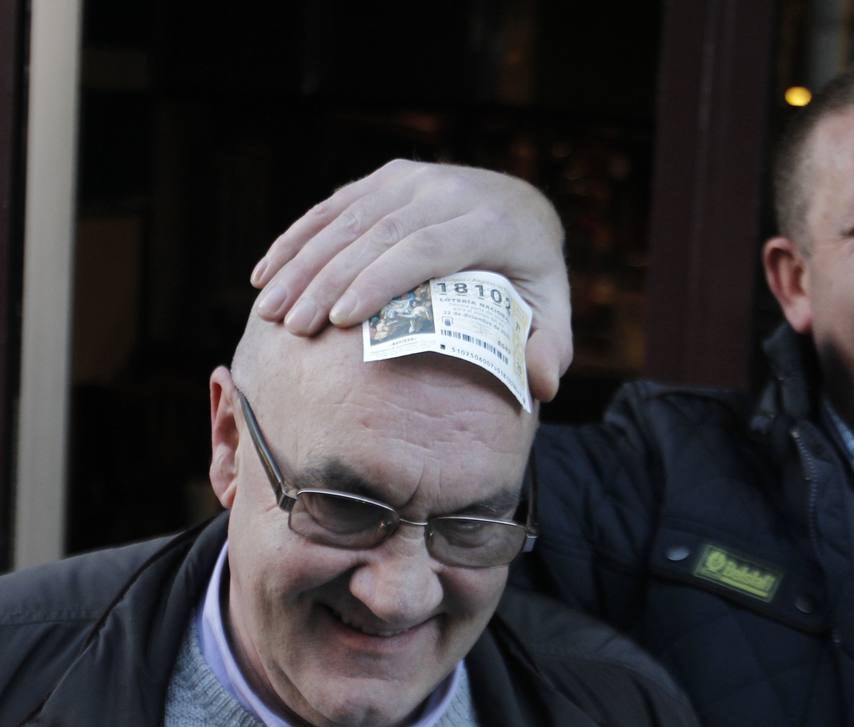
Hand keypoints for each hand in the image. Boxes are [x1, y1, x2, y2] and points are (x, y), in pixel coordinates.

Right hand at [251, 160, 571, 400]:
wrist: (522, 205)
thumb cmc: (531, 273)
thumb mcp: (552, 308)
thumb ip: (551, 347)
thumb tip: (543, 385)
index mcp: (488, 224)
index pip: (425, 248)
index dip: (381, 281)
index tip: (343, 319)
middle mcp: (447, 191)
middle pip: (379, 234)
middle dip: (329, 279)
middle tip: (293, 326)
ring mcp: (414, 179)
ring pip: (349, 217)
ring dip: (302, 261)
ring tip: (270, 309)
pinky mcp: (388, 178)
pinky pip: (335, 205)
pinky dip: (297, 238)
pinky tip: (266, 273)